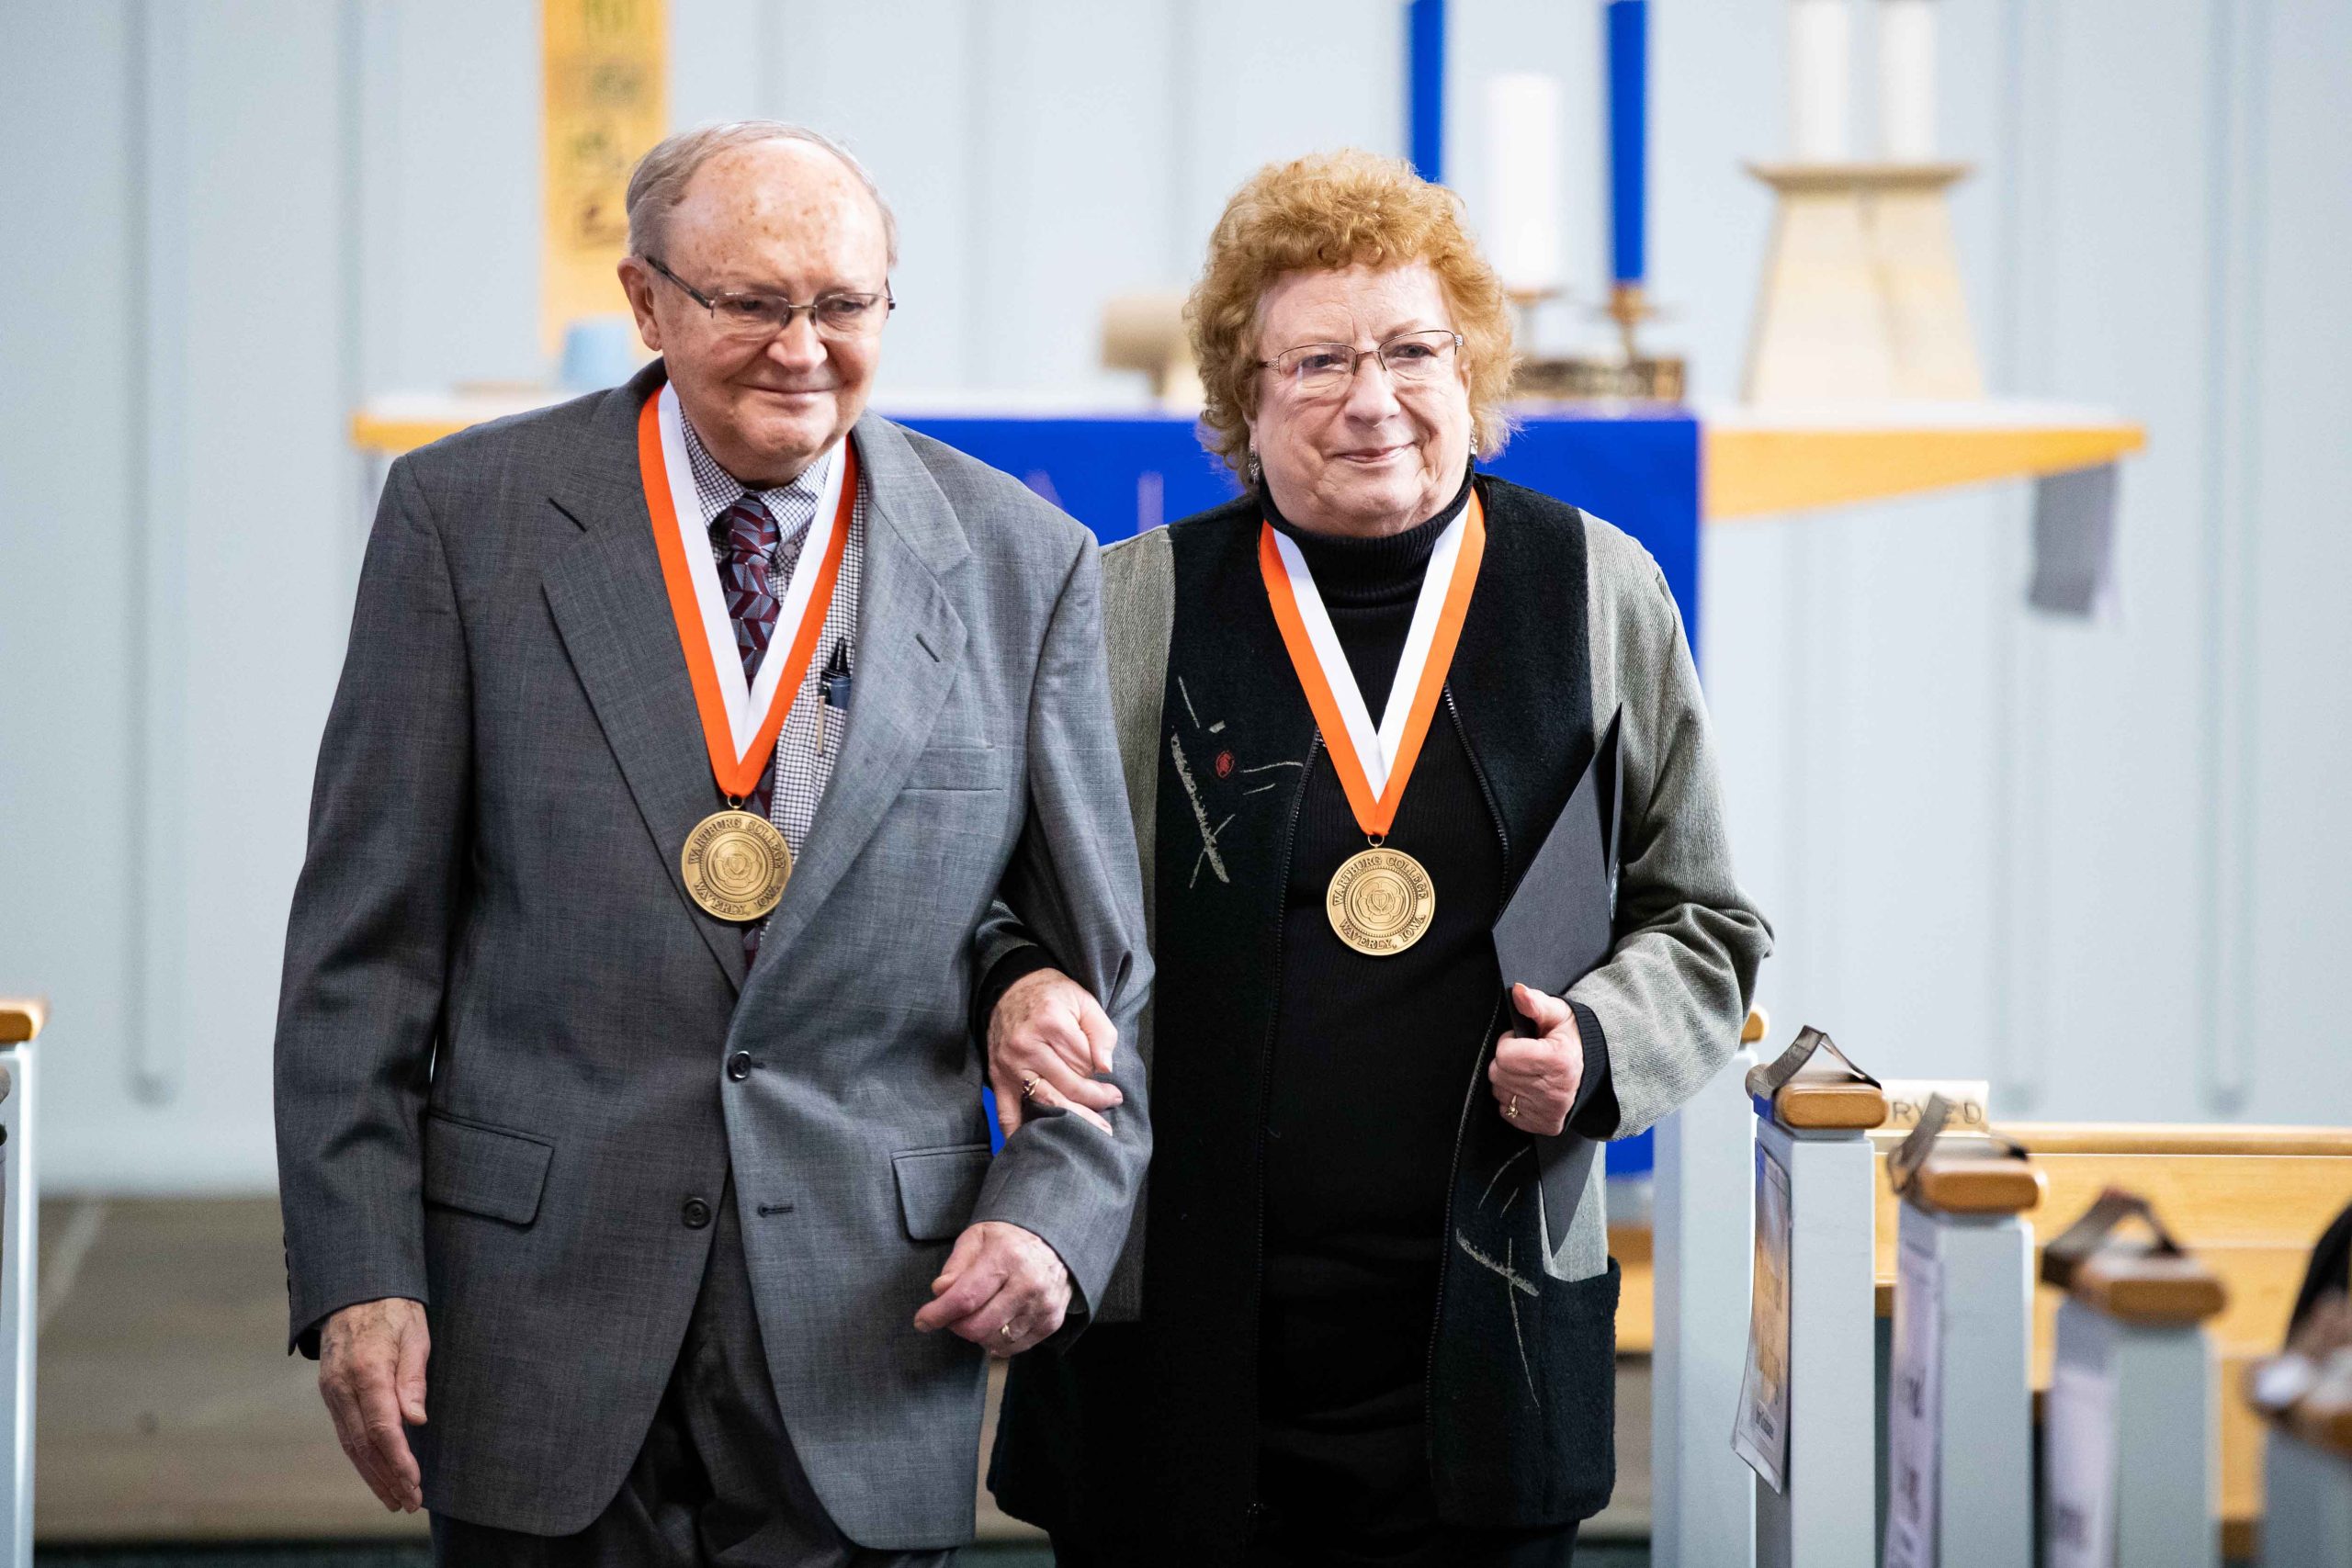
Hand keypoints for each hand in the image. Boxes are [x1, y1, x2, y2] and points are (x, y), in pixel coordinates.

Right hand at [317, 1296, 429, 1511]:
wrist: (352, 1289)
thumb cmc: (393, 1309)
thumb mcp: (415, 1333)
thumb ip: (414, 1377)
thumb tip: (416, 1421)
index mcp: (367, 1370)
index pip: (382, 1428)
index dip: (398, 1460)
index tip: (414, 1483)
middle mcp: (342, 1386)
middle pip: (364, 1444)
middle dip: (387, 1478)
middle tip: (409, 1503)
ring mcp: (332, 1391)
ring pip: (350, 1444)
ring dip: (372, 1475)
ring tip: (395, 1499)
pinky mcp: (330, 1394)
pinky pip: (345, 1432)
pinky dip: (361, 1458)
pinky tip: (377, 1473)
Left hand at [912, 1220, 1072, 1355]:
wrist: (1055, 1242)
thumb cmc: (1008, 1240)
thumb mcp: (976, 1238)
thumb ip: (955, 1266)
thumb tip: (940, 1292)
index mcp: (1006, 1257)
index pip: (965, 1298)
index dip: (939, 1314)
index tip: (923, 1321)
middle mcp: (1029, 1283)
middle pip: (978, 1326)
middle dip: (956, 1325)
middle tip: (952, 1314)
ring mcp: (1043, 1305)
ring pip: (994, 1340)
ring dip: (977, 1333)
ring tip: (977, 1314)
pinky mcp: (1052, 1321)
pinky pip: (1013, 1347)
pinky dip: (997, 1341)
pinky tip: (995, 1323)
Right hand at [987, 966, 1121, 1136]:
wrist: (1010, 988)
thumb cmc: (1052, 995)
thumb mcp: (1084, 1001)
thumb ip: (1101, 1032)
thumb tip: (1106, 1067)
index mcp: (1050, 1023)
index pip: (1085, 1062)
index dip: (1102, 1074)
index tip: (1111, 1083)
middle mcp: (1026, 1045)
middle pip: (1068, 1086)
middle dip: (1094, 1101)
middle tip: (1112, 1105)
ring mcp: (1010, 1065)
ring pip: (1045, 1101)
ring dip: (1071, 1120)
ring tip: (1094, 1132)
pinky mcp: (998, 1078)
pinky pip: (1006, 1112)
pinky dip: (1017, 1133)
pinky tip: (1032, 1149)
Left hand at [1489, 983, 1584, 1136]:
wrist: (1595, 1068)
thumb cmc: (1571, 1039)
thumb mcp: (1558, 1014)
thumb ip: (1535, 1003)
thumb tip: (1518, 991)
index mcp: (1558, 1061)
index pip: (1504, 1054)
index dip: (1509, 1043)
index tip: (1523, 1041)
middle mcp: (1555, 1091)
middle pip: (1498, 1074)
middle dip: (1507, 1061)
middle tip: (1527, 1056)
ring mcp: (1549, 1111)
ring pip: (1500, 1093)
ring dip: (1508, 1080)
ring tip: (1529, 1071)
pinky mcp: (1544, 1126)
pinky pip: (1507, 1112)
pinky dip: (1513, 1100)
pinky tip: (1530, 1088)